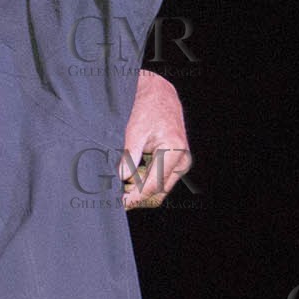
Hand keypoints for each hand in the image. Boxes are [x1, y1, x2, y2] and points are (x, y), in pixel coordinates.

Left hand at [120, 69, 191, 210]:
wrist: (160, 95)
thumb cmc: (149, 109)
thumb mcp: (135, 130)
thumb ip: (130, 155)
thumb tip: (123, 177)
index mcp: (175, 152)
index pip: (154, 185)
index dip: (136, 196)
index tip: (122, 203)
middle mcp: (182, 161)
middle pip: (159, 191)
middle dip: (139, 197)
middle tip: (117, 198)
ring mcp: (180, 163)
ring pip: (159, 187)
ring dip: (141, 189)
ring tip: (120, 187)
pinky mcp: (174, 162)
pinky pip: (159, 179)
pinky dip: (144, 181)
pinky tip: (130, 177)